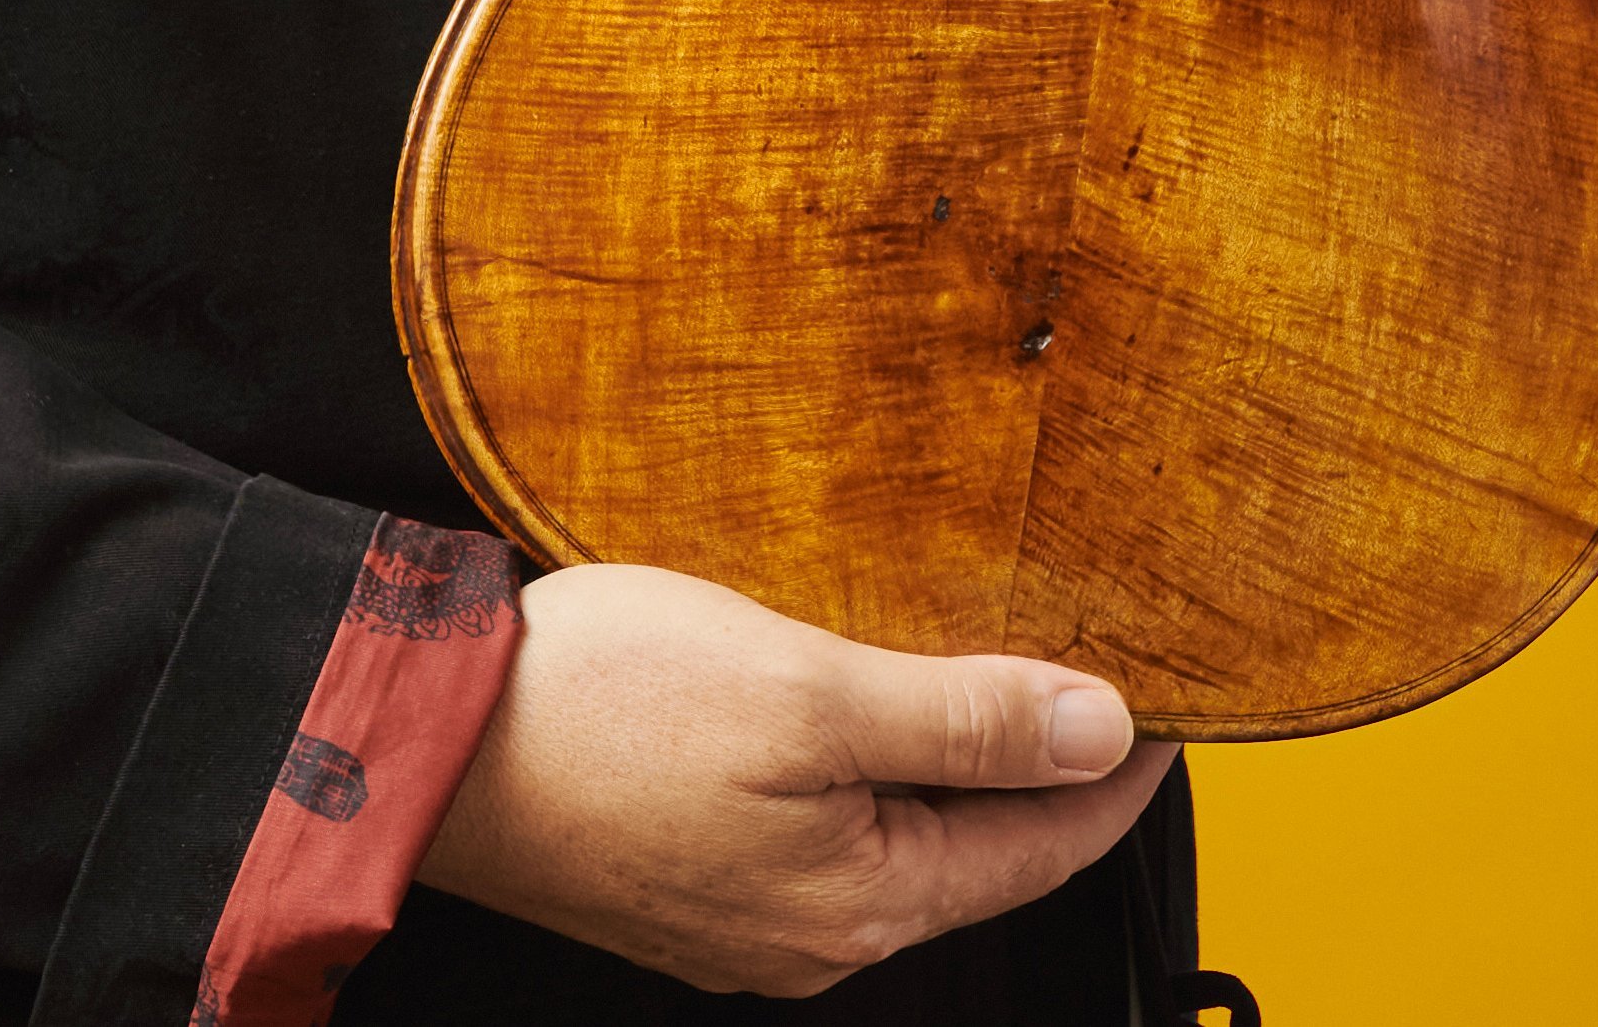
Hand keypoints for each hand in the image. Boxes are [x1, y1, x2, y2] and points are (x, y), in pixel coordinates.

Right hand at [409, 563, 1174, 995]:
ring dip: (946, 758)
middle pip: (974, 848)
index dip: (1118, 764)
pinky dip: (861, 763)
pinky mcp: (687, 874)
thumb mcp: (809, 691)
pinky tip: (855, 697)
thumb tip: (1097, 731)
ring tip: (987, 667)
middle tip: (1093, 665)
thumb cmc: (596, 714)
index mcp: (859, 903)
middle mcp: (811, 932)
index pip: (1044, 843)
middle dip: (1040, 764)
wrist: (425, 736)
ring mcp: (745, 912)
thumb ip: (961, 719)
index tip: (1171, 698)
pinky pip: (818, 823)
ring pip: (893, 833)